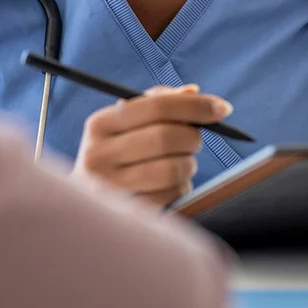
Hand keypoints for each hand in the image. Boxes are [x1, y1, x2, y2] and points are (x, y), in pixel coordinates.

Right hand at [74, 85, 231, 206]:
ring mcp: (110, 189)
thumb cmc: (115, 159)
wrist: (84, 211)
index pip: (156, 106)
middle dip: (193, 137)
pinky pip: (172, 196)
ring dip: (189, 166)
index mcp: (99, 125)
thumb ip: (156, 104)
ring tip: (178, 166)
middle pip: (167, 137)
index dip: (195, 105)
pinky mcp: (127, 216)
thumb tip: (193, 91)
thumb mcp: (123, 128)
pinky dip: (181, 188)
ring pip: (174, 169)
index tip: (223, 109)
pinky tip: (168, 187)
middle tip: (195, 141)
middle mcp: (98, 155)